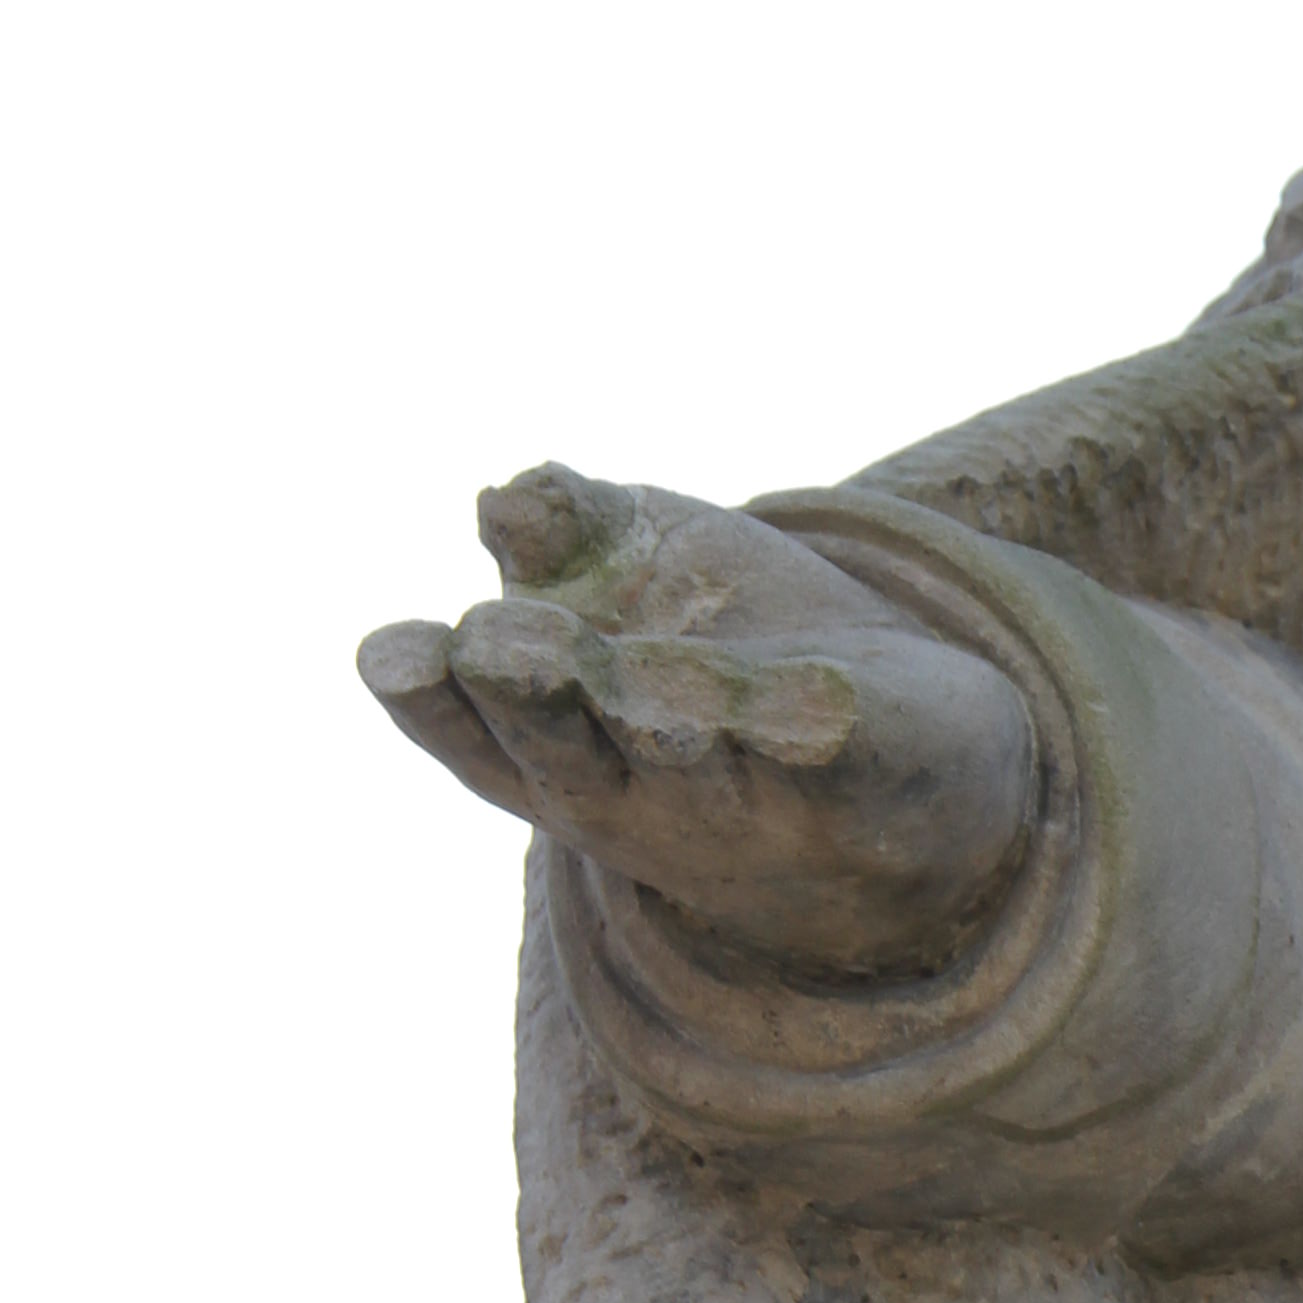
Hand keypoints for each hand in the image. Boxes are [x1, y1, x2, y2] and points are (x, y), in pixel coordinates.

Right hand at [358, 465, 1039, 972]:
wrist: (914, 758)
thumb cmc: (735, 653)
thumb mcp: (640, 574)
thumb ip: (570, 530)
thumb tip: (507, 496)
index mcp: (558, 750)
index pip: (471, 736)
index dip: (427, 699)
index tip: (388, 652)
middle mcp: (634, 796)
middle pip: (566, 755)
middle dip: (537, 698)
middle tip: (502, 641)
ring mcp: (742, 806)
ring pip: (689, 758)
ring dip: (663, 712)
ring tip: (647, 676)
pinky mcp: (854, 790)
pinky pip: (828, 759)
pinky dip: (818, 724)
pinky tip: (819, 692)